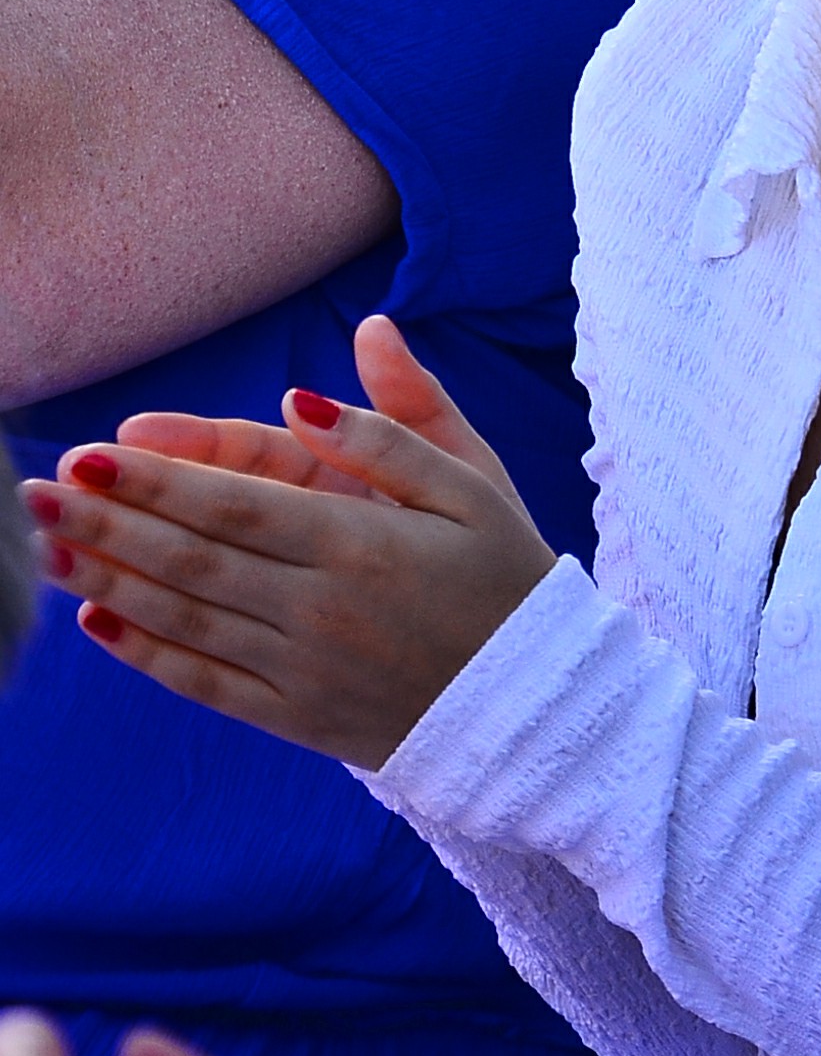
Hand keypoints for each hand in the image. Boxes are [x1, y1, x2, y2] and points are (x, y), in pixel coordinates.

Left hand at [22, 317, 557, 768]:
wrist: (535, 706)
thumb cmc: (504, 576)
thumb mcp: (474, 481)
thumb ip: (401, 419)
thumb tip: (359, 338)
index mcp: (360, 542)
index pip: (236, 502)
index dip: (158, 478)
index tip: (93, 450)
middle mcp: (319, 609)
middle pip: (193, 558)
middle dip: (109, 520)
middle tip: (37, 489)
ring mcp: (302, 670)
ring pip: (186, 619)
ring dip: (109, 578)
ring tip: (46, 543)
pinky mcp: (296, 717)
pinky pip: (206, 683)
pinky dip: (146, 653)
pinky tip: (99, 619)